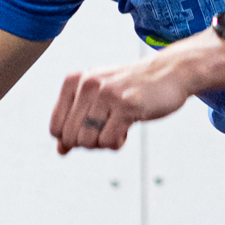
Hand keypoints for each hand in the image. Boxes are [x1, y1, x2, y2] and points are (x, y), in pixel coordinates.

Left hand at [48, 37, 224, 154]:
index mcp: (73, 81)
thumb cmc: (129, 89)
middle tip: (106, 131)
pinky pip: (109, 141)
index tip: (92, 130)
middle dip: (89, 143)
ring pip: (89, 141)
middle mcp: (87, 85)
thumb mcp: (97, 100)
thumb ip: (75, 123)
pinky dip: (117, 143)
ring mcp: (107, 94)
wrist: (169, 73)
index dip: (73, 139)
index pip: (56, 128)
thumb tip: (60, 151)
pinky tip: (127, 130)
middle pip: (72, 138)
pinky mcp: (126, 105)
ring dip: (104, 143)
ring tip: (117, 128)